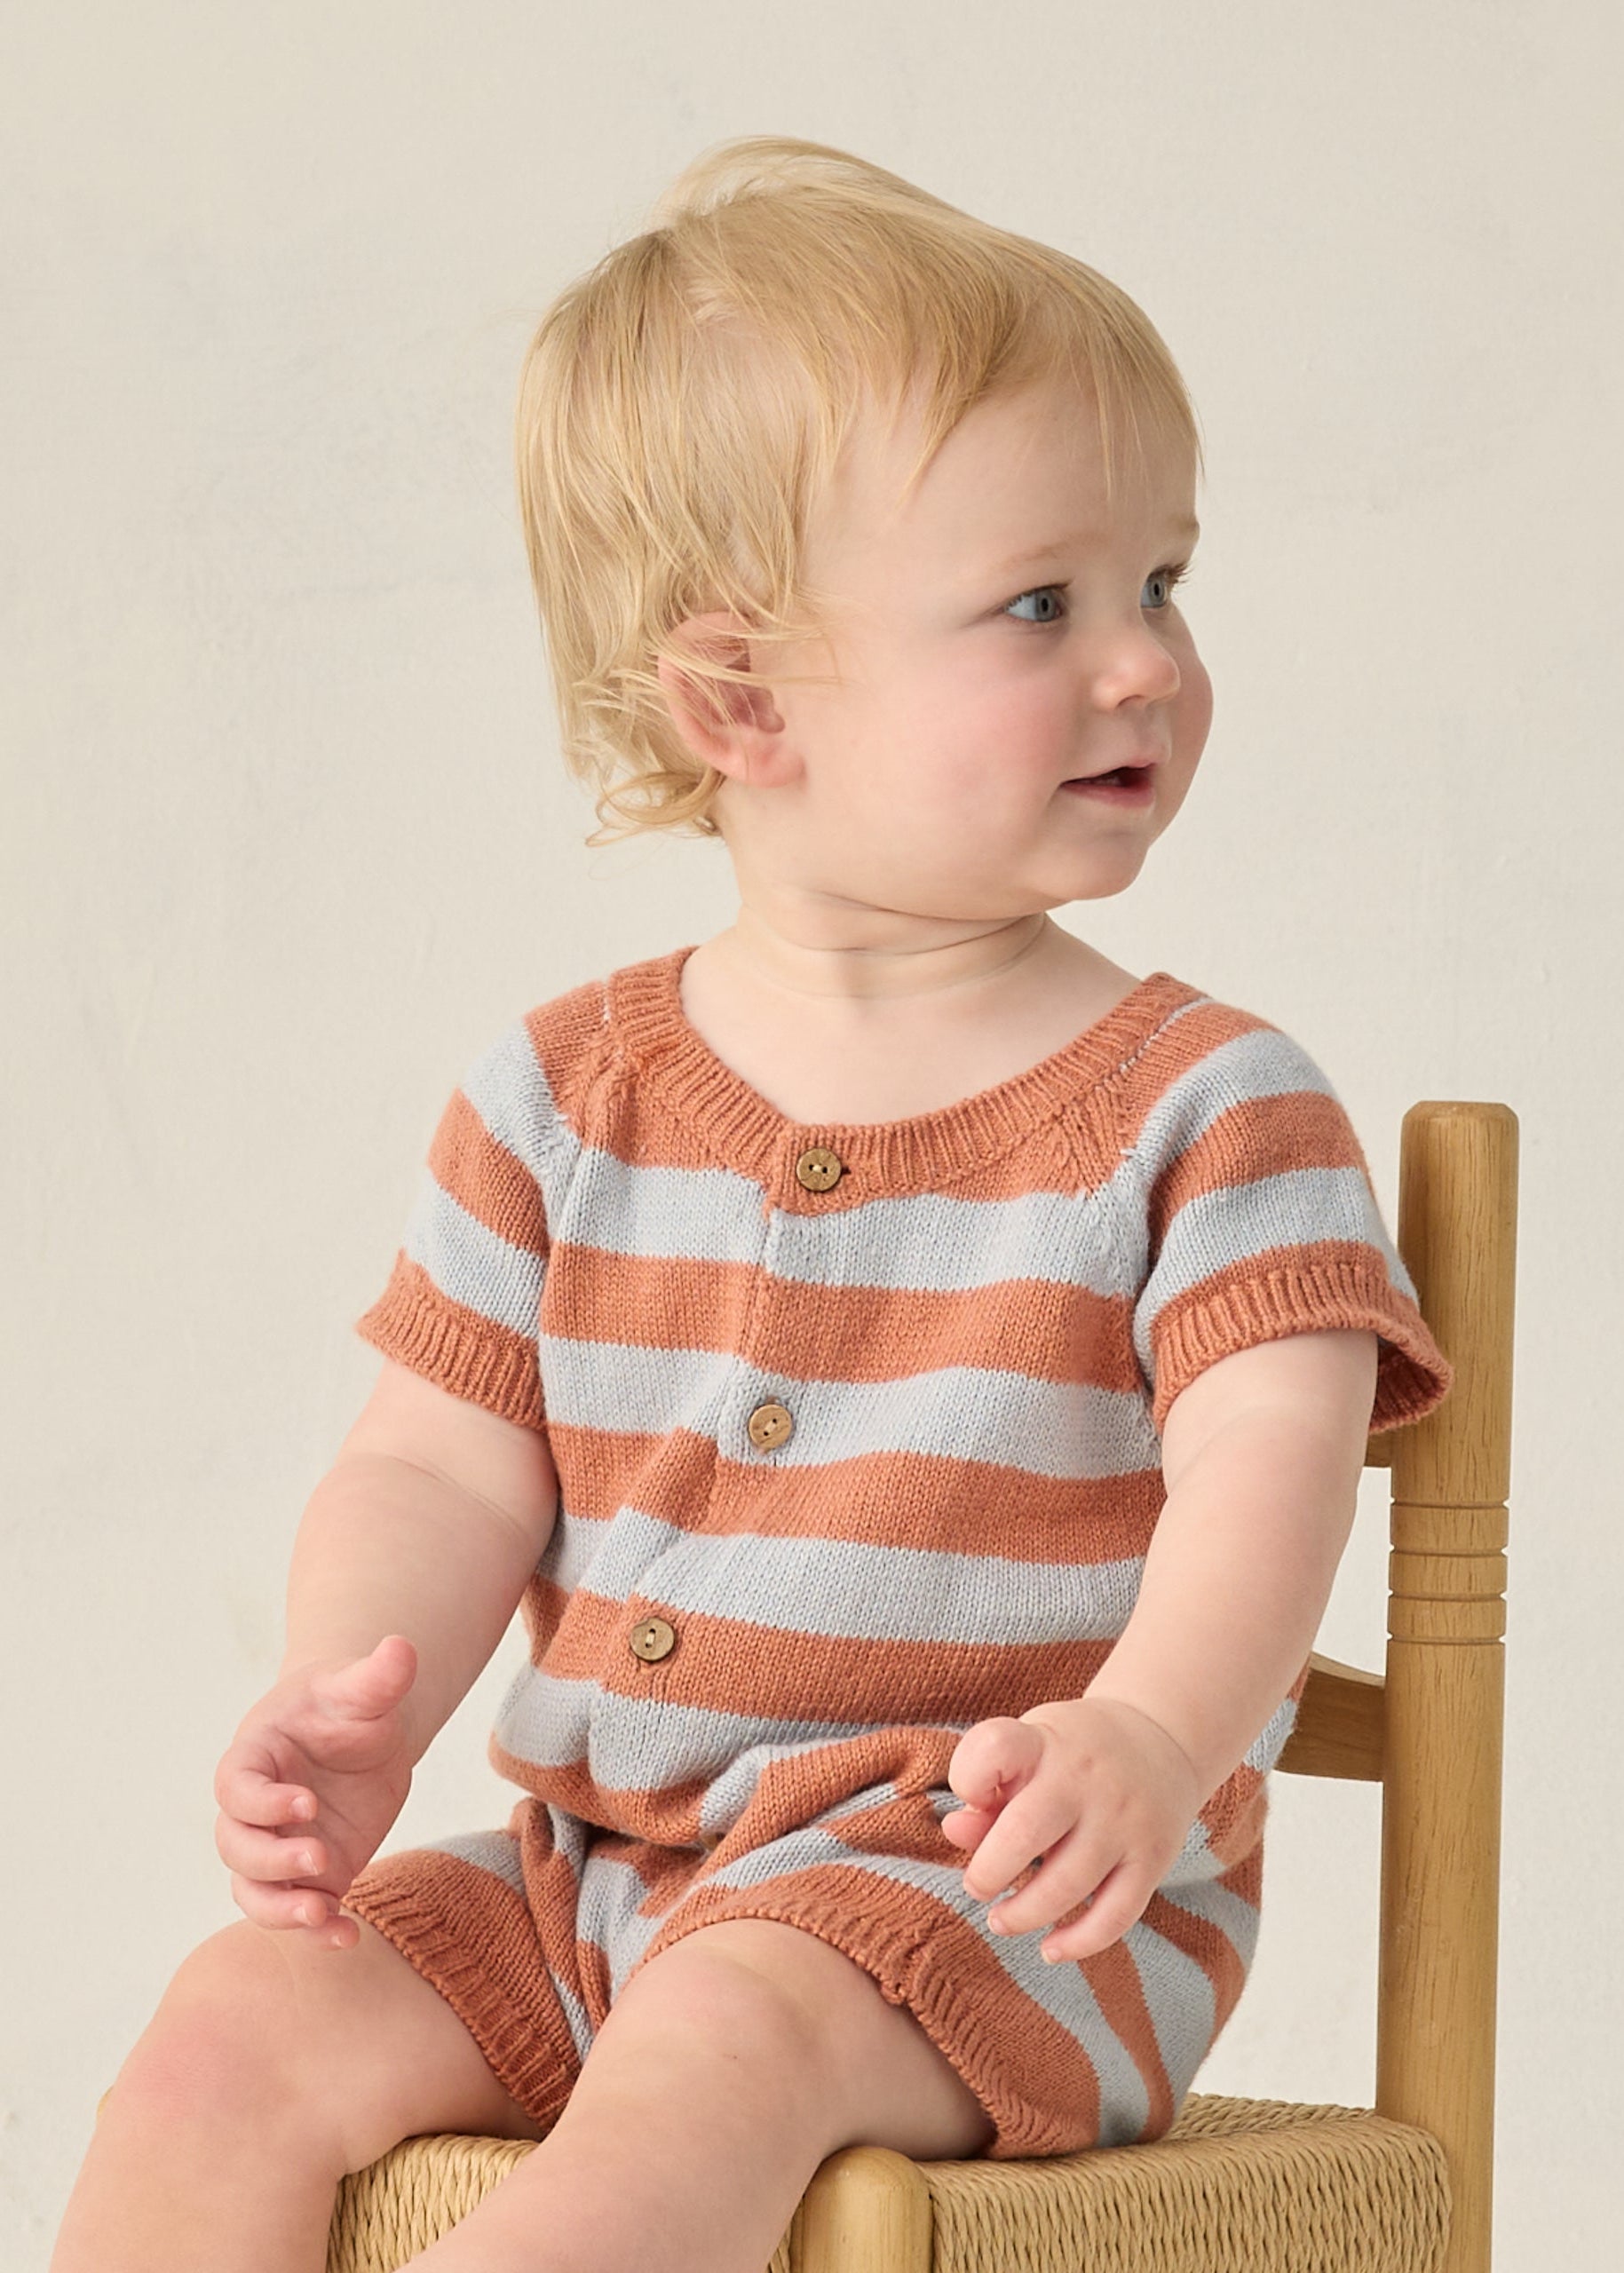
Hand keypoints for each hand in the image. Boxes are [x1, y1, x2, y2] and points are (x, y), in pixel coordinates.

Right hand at [212, 1634, 417, 1950]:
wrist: (361, 1734)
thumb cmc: (347, 1704)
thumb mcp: (363, 1689)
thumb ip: (378, 1675)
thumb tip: (403, 1646)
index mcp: (254, 1757)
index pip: (235, 1787)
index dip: (262, 1802)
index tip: (306, 1803)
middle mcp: (255, 1810)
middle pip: (236, 1847)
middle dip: (271, 1860)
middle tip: (320, 1859)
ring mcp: (279, 1846)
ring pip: (254, 1890)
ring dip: (280, 1909)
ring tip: (321, 1916)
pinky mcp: (309, 1876)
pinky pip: (296, 1911)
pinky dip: (315, 1930)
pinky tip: (345, 1936)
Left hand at [942, 1696, 1202, 1962]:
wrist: (1161, 1741)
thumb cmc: (1072, 1754)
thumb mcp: (1028, 1750)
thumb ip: (987, 1788)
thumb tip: (953, 1831)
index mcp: (1044, 1742)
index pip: (995, 1748)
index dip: (969, 1779)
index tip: (972, 1799)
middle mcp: (1086, 1778)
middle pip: (1026, 1831)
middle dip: (989, 1872)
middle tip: (977, 1888)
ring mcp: (1124, 1819)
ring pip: (1069, 1883)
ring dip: (1025, 1914)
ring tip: (1002, 1920)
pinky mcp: (1153, 1859)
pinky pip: (1117, 1914)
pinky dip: (1080, 1942)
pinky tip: (1051, 1949)